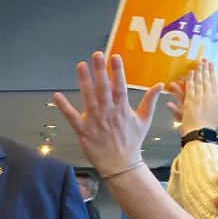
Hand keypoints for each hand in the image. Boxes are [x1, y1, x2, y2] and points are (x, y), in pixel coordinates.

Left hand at [51, 53, 163, 176]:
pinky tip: (57, 95)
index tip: (114, 57)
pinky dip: (64, 106)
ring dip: (84, 81)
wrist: (120, 164)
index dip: (117, 71)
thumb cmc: (132, 141)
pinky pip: (71, 116)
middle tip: (96, 54)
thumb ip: (150, 101)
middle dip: (100, 70)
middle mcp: (108, 112)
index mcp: (122, 108)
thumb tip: (160, 84)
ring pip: (88, 97)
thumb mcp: (144, 120)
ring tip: (80, 66)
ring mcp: (95, 120)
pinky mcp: (82, 130)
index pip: (120, 85)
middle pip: (103, 87)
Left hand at [166, 59, 217, 135]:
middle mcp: (209, 96)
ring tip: (197, 63)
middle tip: (204, 59)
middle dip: (205, 69)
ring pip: (199, 82)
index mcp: (216, 98)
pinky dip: (190, 80)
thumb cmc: (210, 126)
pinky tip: (190, 73)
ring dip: (198, 72)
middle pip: (207, 80)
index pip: (214, 82)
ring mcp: (199, 98)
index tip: (211, 64)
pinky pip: (190, 88)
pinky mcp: (190, 101)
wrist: (201, 132)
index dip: (212, 73)